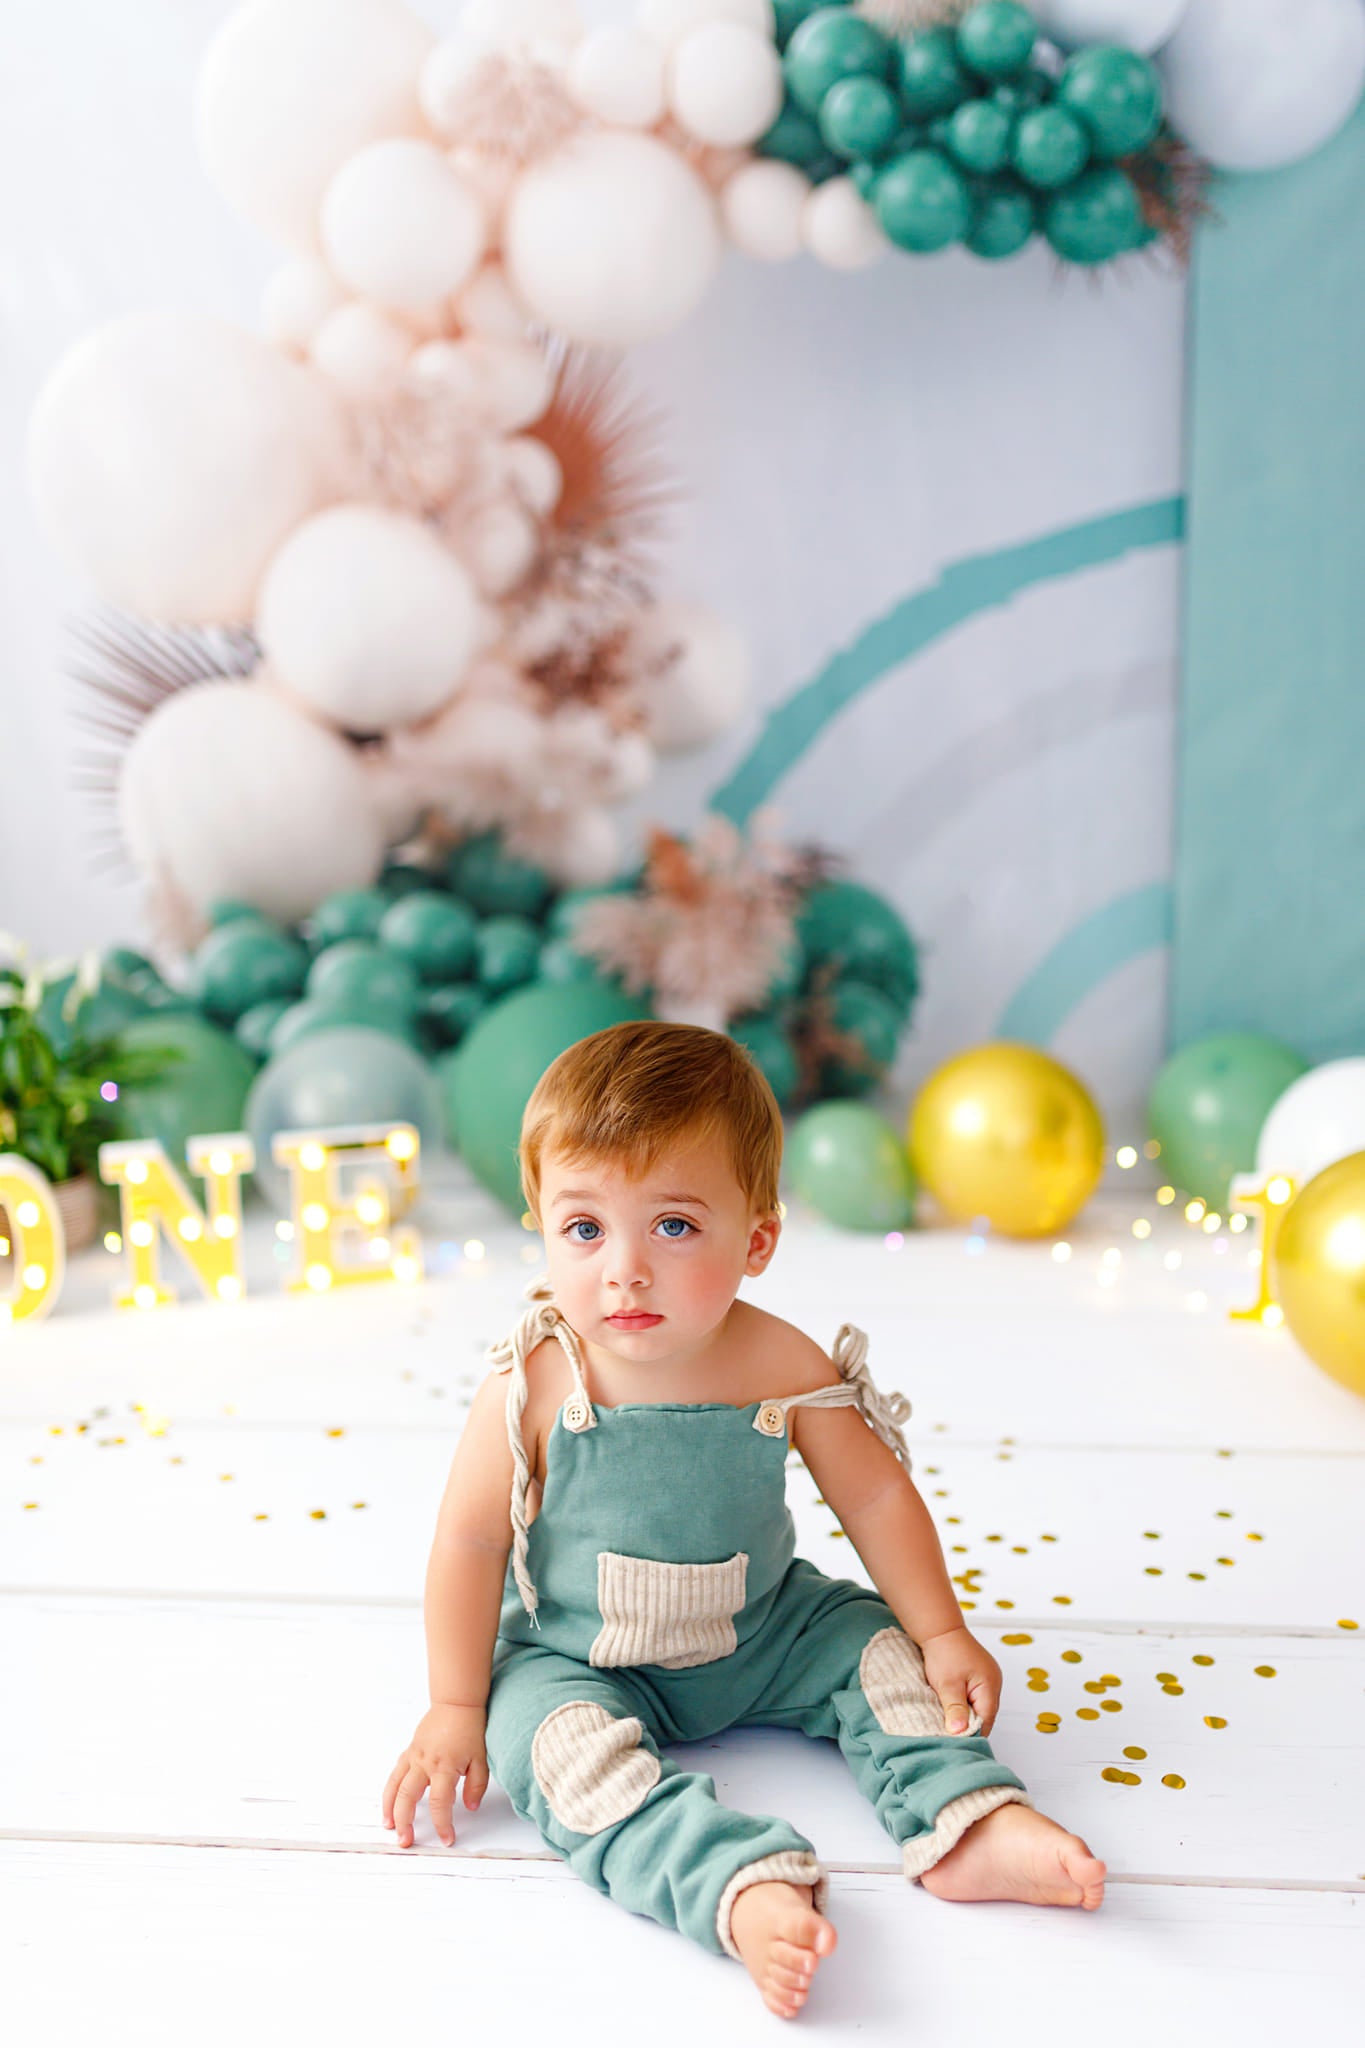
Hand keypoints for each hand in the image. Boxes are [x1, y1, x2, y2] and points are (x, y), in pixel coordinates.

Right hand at [383, 1703, 489, 1848]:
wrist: (457, 1703)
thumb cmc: (471, 1729)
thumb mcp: (481, 1758)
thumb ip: (476, 1785)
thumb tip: (470, 1808)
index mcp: (444, 1766)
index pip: (440, 1804)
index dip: (442, 1825)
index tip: (447, 1839)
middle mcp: (424, 1763)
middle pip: (408, 1798)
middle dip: (405, 1822)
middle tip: (406, 1841)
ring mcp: (414, 1756)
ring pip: (394, 1786)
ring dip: (389, 1808)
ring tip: (388, 1826)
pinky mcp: (409, 1751)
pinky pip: (395, 1774)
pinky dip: (390, 1790)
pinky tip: (390, 1803)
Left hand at [920, 1626, 1001, 1737]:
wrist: (939, 1629)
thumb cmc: (944, 1653)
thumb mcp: (947, 1685)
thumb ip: (955, 1710)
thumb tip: (960, 1734)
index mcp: (990, 1686)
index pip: (986, 1721)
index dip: (971, 1734)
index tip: (955, 1743)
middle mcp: (993, 1684)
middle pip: (985, 1716)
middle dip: (968, 1725)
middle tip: (949, 1733)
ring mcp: (988, 1679)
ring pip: (979, 1707)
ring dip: (966, 1714)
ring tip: (949, 1719)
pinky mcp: (980, 1677)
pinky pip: (975, 1698)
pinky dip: (965, 1704)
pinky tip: (953, 1706)